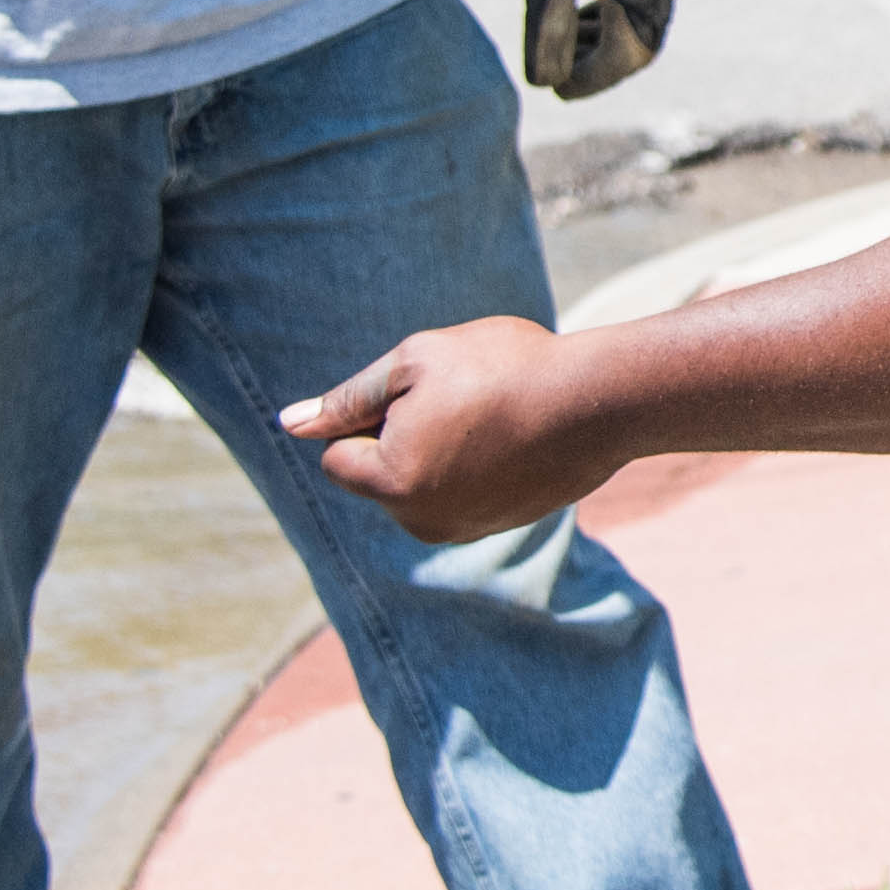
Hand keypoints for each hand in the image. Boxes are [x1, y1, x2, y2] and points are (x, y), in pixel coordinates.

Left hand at [286, 317, 615, 541]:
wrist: (601, 400)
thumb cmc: (504, 368)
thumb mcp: (415, 361)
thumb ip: (348, 398)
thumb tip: (288, 424)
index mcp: (391, 484)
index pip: (338, 456)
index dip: (370, 414)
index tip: (423, 390)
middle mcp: (422, 522)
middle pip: (379, 475)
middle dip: (401, 438)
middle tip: (460, 397)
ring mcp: (467, 529)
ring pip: (422, 484)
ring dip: (440, 451)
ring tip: (491, 415)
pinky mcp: (503, 523)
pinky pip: (466, 491)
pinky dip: (479, 464)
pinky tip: (517, 432)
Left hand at [522, 0, 679, 99]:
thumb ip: (548, 37)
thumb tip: (547, 82)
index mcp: (639, 1)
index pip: (618, 63)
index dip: (585, 82)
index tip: (555, 87)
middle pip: (636, 48)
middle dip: (600, 65)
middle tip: (564, 71)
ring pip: (640, 23)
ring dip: (607, 39)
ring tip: (572, 38)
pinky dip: (615, 13)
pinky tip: (588, 1)